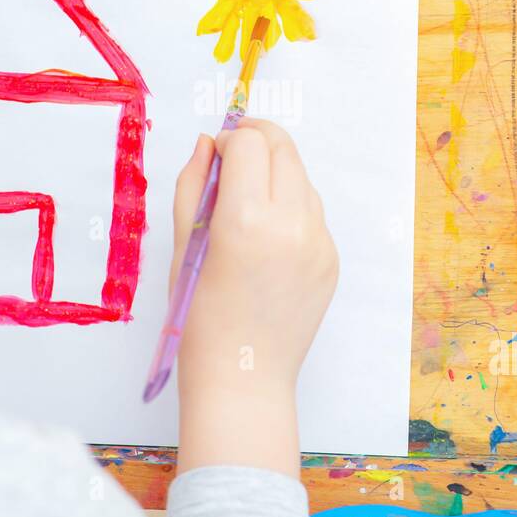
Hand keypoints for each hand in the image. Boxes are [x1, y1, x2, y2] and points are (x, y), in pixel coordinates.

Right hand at [170, 118, 338, 477]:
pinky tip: (267, 238)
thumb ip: (194, 184)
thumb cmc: (199, 316)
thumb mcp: (184, 245)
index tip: (217, 155)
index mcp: (246, 219)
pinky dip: (291, 209)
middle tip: (235, 157)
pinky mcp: (331, 260)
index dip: (230, 140)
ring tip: (248, 205)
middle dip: (258, 142)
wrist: (242, 376)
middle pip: (283, 148)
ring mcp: (318, 242)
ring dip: (276, 174)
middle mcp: (291, 224)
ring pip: (302, 178)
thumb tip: (209, 143)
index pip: (249, 143)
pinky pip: (313, 214)